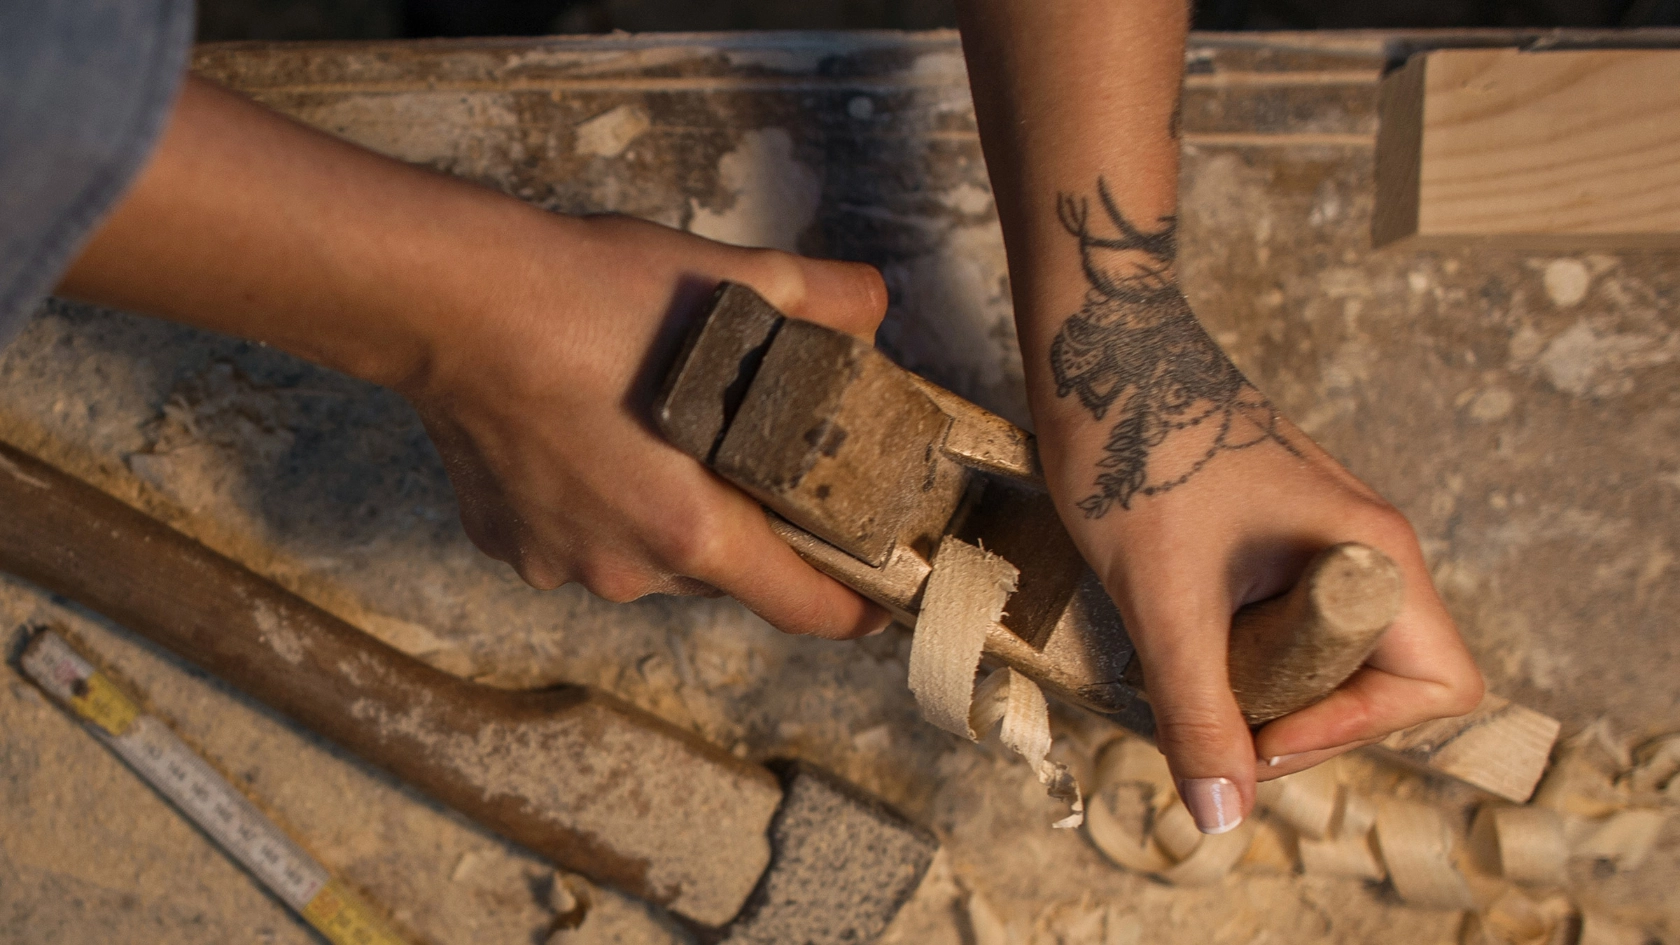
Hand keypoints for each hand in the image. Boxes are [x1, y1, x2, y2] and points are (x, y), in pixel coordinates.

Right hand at [400, 213, 892, 637]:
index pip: (805, 606)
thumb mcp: (728, 282)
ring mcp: (560, 562)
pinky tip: (590, 432)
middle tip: (748, 447)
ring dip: (667, 507)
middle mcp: (627, 568)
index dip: (853, 603)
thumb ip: (820, 300)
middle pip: (726, 570)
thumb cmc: (584, 296)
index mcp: (693, 529)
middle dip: (746, 519)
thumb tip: (872, 308)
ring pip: (649, 553)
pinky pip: (581, 536)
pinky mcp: (507, 541)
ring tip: (657, 428)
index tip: (877, 591)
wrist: (447, 298)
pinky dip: (599, 500)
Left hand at [1033, 280, 1482, 833]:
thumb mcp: (1163, 598)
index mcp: (1371, 553)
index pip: (1436, 686)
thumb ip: (1196, 708)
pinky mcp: (1268, 533)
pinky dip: (1229, 645)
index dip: (1357, 731)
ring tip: (1175, 668)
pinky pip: (1275, 617)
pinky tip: (1165, 636)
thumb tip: (1219, 816)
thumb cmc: (1139, 450)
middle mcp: (1360, 547)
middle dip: (1296, 714)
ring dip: (1255, 682)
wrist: (1096, 346)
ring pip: (1318, 652)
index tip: (1260, 730)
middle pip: (1376, 680)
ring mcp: (1315, 537)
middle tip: (1205, 706)